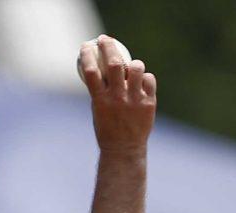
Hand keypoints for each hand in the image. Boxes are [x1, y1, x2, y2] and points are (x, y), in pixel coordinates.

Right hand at [79, 35, 155, 155]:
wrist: (124, 149)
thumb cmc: (107, 129)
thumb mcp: (98, 110)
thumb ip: (100, 91)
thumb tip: (100, 70)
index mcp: (100, 100)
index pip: (91, 71)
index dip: (88, 54)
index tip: (86, 45)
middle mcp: (117, 97)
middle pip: (113, 63)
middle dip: (108, 46)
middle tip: (106, 39)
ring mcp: (134, 99)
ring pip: (136, 68)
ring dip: (132, 63)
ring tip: (130, 67)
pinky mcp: (148, 102)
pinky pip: (148, 79)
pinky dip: (144, 77)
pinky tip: (140, 82)